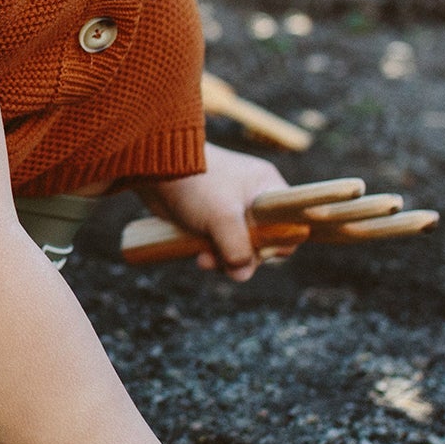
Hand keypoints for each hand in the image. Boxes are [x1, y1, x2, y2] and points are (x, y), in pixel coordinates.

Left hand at [139, 142, 286, 280]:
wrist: (155, 169)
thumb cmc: (196, 184)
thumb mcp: (223, 218)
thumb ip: (238, 249)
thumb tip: (242, 274)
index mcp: (267, 187)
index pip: (289, 223)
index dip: (277, 243)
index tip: (257, 250)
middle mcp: (253, 198)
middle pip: (264, 241)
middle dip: (244, 256)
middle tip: (228, 262)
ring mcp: (231, 209)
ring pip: (239, 246)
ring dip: (224, 259)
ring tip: (204, 260)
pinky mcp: (211, 218)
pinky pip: (221, 244)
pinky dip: (212, 253)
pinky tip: (199, 256)